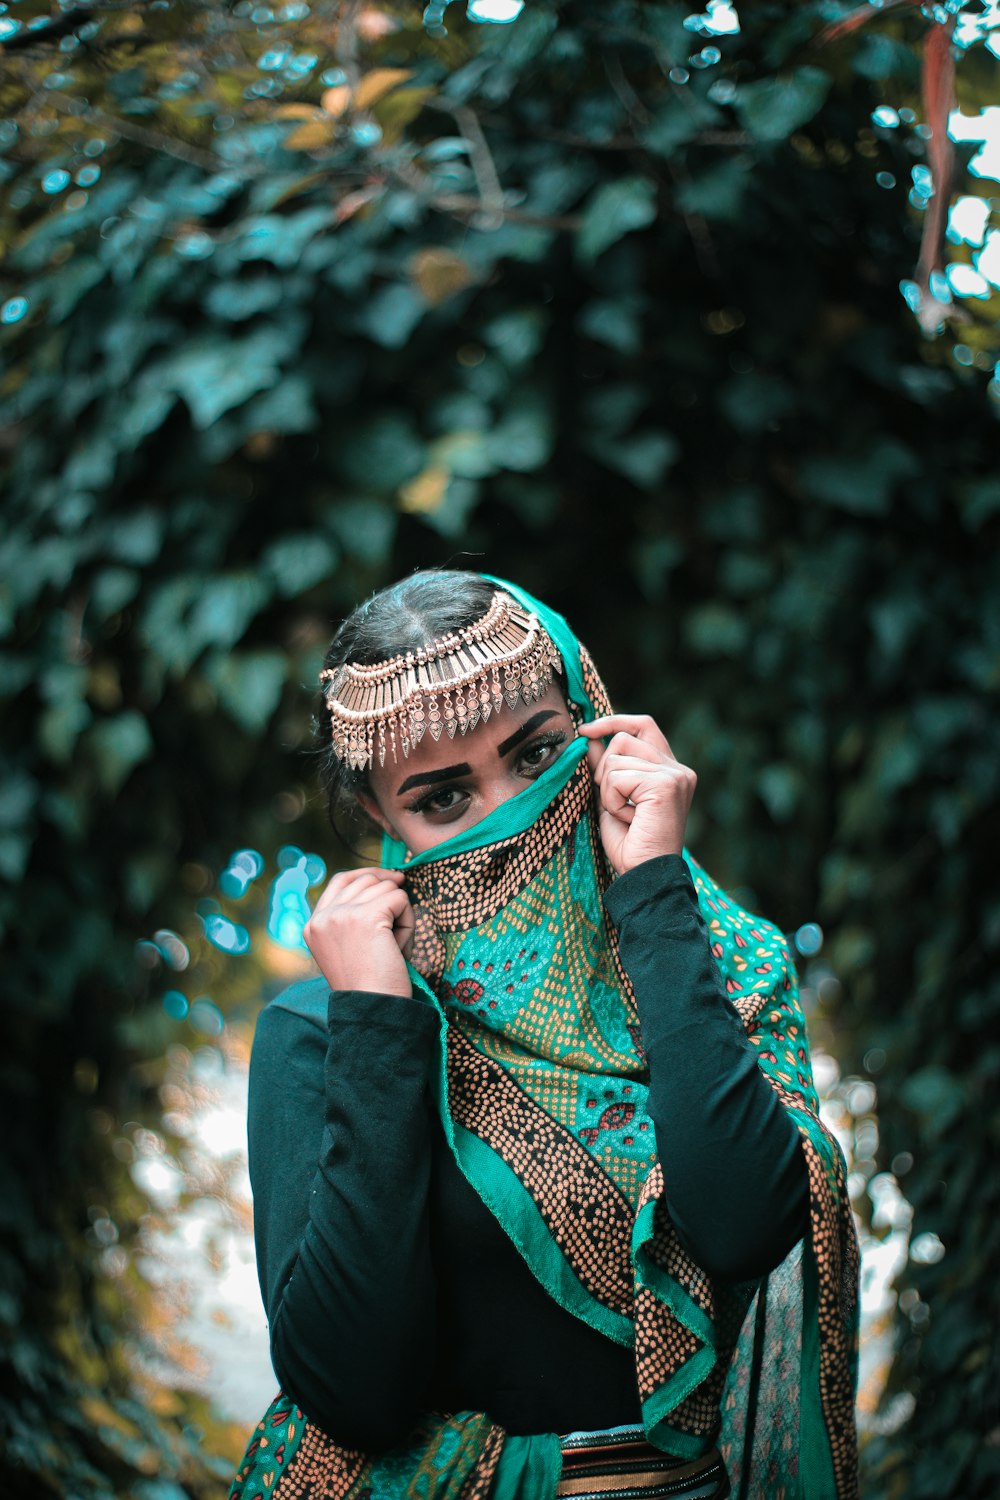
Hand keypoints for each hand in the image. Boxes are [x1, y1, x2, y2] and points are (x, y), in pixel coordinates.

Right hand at [303, 868, 414, 998]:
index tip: (392, 881)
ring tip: (394, 948)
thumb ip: (353, 918)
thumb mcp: (349, 948)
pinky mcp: (366, 915)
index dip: (369, 876)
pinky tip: (399, 948)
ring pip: (386, 888)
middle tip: (396, 930)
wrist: (372, 1010)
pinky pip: (401, 898)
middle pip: (366, 880)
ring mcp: (342, 914)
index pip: (342, 880)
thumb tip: (388, 880)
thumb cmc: (370, 986)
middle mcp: (323, 917)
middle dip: (389, 898)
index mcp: (313, 925)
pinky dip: (409, 923)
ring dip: (400, 915)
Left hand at [578, 714, 695, 875]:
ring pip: (616, 759)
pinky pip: (617, 778)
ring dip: (608, 790)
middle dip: (605, 770)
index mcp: (670, 769)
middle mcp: (678, 768)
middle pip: (623, 740)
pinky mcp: (666, 784)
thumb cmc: (630, 843)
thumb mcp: (611, 797)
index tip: (586, 730)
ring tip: (625, 815)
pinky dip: (612, 800)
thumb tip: (590, 737)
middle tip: (614, 802)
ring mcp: (675, 775)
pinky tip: (628, 818)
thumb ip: (604, 767)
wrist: (644, 874)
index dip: (614, 722)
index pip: (643, 725)